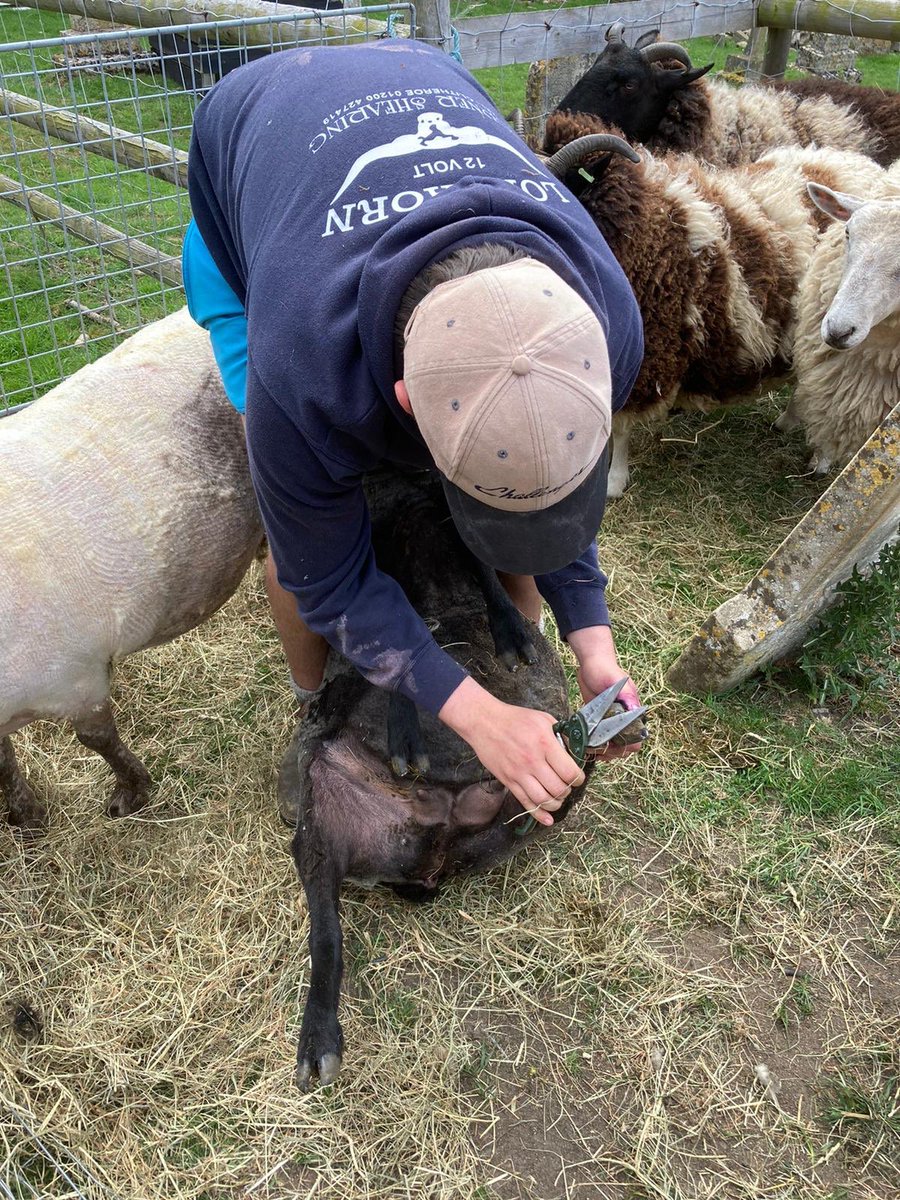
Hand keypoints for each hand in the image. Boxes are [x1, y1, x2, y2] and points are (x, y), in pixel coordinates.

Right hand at [439, 678, 584, 826]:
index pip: (569, 772)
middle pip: (558, 789)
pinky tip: (547, 820)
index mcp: (545, 743)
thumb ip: (560, 736)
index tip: (577, 777)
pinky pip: (525, 803)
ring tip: (557, 798)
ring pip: (543, 800)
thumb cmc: (515, 719)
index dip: (578, 778)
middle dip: (567, 791)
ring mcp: (519, 773)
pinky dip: (538, 815)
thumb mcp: (544, 719)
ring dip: (555, 804)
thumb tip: (574, 752)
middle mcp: (533, 761)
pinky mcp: (508, 781)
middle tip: (566, 786)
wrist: (484, 722)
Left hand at [567, 626, 644, 761]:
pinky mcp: (599, 719)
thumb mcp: (619, 682)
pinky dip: (594, 744)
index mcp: (632, 711)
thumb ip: (628, 696)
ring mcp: (611, 720)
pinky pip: (599, 737)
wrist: (591, 662)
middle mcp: (624, 718)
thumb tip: (636, 711)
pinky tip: (586, 746)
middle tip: (598, 752)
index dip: (626, 746)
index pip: (636, 738)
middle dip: (613, 752)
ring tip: (591, 751)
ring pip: (611, 744)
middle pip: (624, 745)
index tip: (612, 748)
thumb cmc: (606, 669)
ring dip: (603, 751)